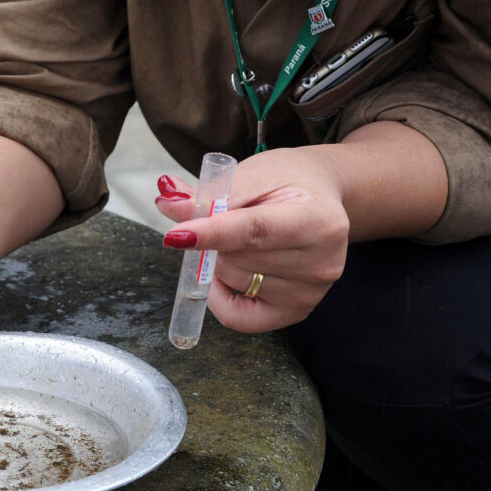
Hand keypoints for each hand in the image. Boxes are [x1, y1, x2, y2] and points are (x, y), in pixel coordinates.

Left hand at [154, 147, 350, 332]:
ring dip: (220, 259)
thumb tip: (168, 204)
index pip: (254, 231)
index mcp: (318, 219)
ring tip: (240, 238)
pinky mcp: (296, 312)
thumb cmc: (288, 181)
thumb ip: (211, 192)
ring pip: (232, 281)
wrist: (322, 198)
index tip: (175, 235)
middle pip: (237, 258)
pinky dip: (220, 295)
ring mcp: (310, 293)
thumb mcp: (253, 173)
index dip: (211, 233)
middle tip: (224, 217)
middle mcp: (321, 263)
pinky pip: (237, 317)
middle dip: (213, 238)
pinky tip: (228, 272)